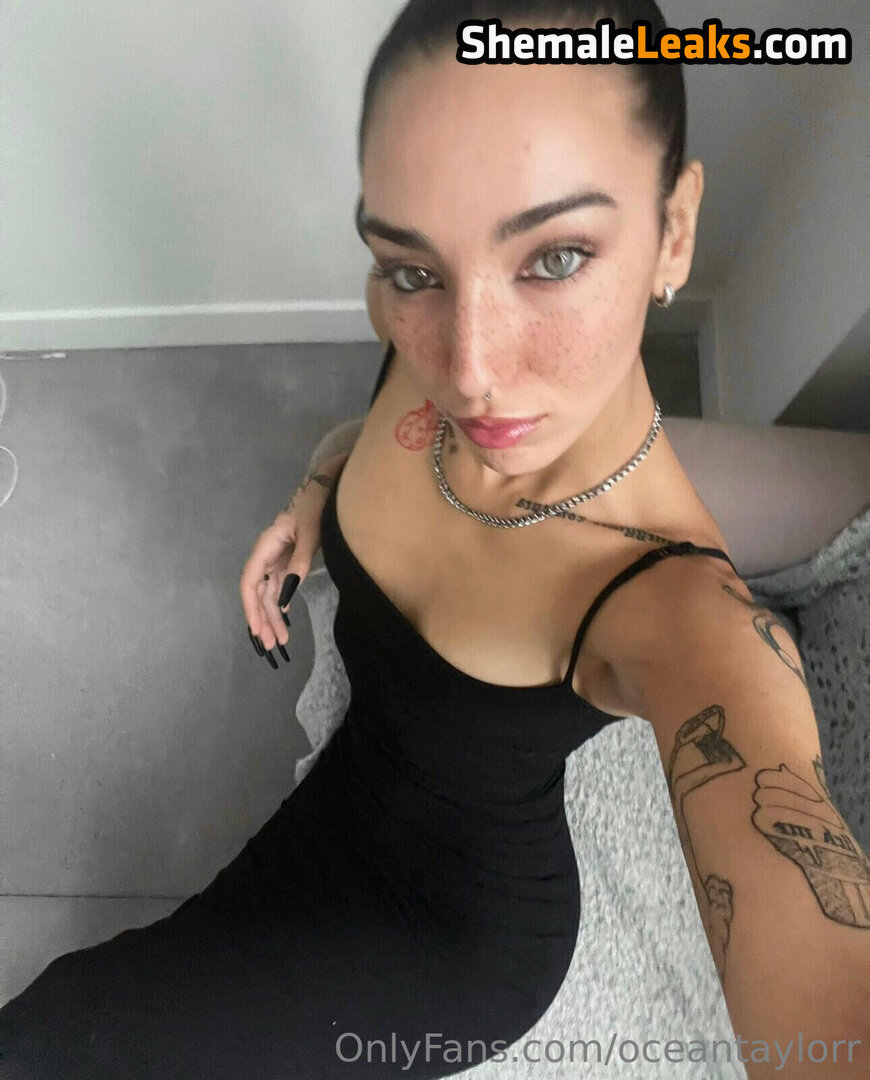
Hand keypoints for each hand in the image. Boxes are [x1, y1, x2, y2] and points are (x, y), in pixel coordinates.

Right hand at [239, 451, 346, 666]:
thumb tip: (286, 595)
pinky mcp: (289, 560)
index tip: (257, 629)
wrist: (328, 489)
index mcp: (266, 546)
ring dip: (273, 616)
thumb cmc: (316, 506)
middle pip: (259, 592)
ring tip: (280, 640)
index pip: (250, 582)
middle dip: (262, 619)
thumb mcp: (311, 533)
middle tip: (269, 645)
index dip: (251, 607)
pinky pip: (280, 587)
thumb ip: (299, 562)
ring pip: (270, 592)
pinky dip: (281, 604)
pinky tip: (285, 619)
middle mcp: (267, 554)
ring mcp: (277, 558)